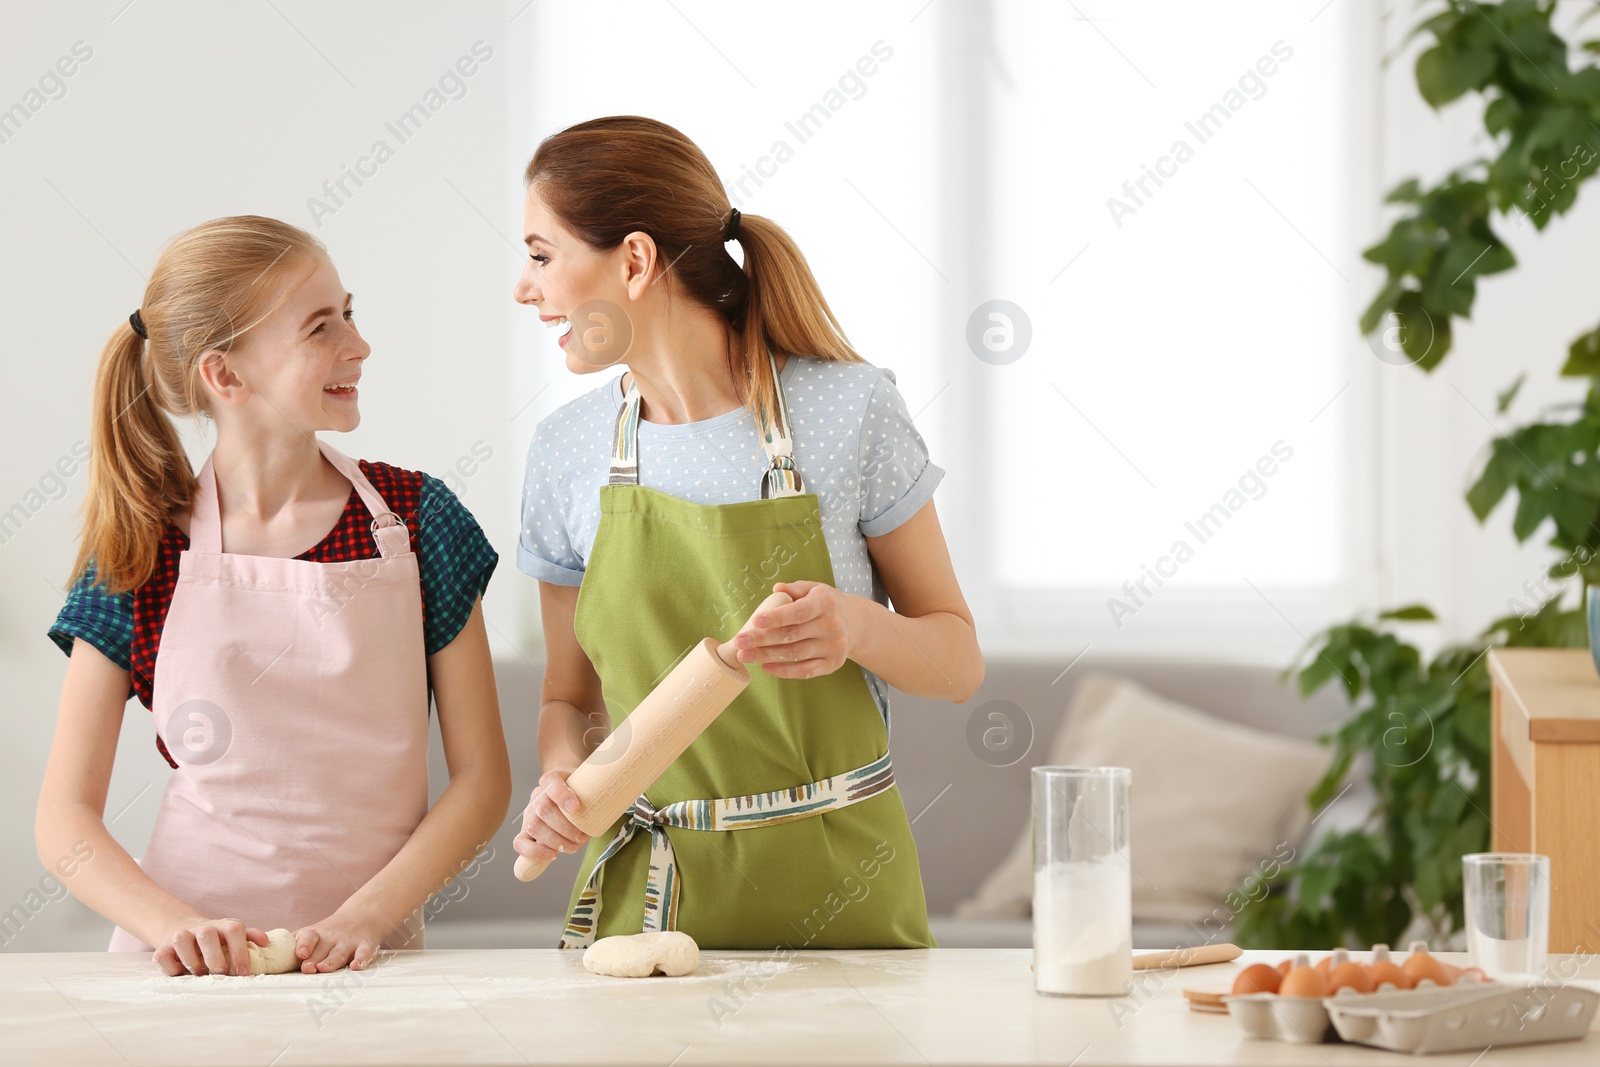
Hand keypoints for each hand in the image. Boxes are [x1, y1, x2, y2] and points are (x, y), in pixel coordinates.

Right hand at [153, 917, 268, 976]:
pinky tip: (181, 973)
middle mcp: (201, 928)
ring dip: (192, 962)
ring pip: (182, 942)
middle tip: (220, 973)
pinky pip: (163, 957)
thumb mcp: (234, 937)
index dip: (240, 951)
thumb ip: (250, 938)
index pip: (234, 930)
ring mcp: (180, 936)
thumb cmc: (217, 940)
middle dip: (215, 958)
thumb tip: (266, 942)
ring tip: (201, 973)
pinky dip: (171, 967)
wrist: (184, 929)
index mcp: (223, 926)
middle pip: (207, 935)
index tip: (243, 972)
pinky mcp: (162, 948)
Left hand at [294, 903, 391, 972]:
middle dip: (315, 959)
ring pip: (340, 952)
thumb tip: (255, 960)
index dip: (303, 944)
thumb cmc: (328, 934)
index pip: (307, 936)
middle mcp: (331, 937)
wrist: (362, 916)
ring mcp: (349, 942)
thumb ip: (290, 947)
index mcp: (315, 935)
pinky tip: (356, 967)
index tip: (299, 954)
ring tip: (324, 968)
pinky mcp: (365, 946)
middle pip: (322, 949)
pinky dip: (361, 959)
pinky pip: (365, 953)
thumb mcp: (311, 935)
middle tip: (307, 968)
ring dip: (332, 961)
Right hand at [512, 769, 590, 865]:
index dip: (562, 795)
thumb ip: (599, 790)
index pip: (552, 782)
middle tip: (582, 836)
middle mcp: (538, 795)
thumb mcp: (589, 785)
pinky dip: (534, 851)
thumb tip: (618, 800)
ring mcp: (530, 813)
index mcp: (552, 779)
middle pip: (543, 808)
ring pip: (533, 826)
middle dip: (565, 827)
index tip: (577, 808)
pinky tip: (552, 855)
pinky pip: (520, 842)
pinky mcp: (526, 831)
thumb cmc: (581, 793)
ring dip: (555, 840)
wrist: (568, 794)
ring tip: (574, 846)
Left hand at [733, 580, 855, 678]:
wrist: (856, 624)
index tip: (755, 621)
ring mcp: (833, 647)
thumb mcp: (814, 589)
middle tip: (739, 642)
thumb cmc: (826, 604)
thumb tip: (776, 589)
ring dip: (766, 656)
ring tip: (745, 656)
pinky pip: (805, 671)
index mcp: (826, 603)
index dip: (776, 617)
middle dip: (762, 640)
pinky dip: (783, 671)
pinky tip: (765, 666)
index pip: (799, 612)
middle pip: (792, 635)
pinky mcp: (833, 664)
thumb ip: (795, 589)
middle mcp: (832, 626)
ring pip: (795, 654)